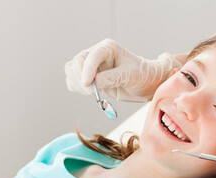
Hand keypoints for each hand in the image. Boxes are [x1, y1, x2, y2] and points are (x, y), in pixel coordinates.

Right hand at [64, 39, 180, 101]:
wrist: (144, 83)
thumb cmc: (141, 75)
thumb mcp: (130, 75)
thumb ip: (112, 78)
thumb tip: (93, 84)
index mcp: (108, 48)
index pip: (91, 56)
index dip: (87, 70)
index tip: (87, 86)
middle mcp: (96, 54)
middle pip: (77, 62)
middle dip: (81, 78)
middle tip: (92, 93)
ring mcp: (90, 64)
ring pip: (71, 70)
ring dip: (77, 83)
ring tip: (93, 92)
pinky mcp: (87, 76)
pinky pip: (72, 80)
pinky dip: (77, 88)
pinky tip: (90, 92)